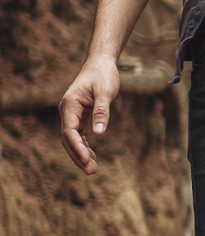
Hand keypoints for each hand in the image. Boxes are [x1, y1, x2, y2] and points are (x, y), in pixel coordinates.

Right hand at [60, 55, 120, 174]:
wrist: (101, 64)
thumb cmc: (103, 75)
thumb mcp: (105, 92)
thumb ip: (102, 111)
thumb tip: (99, 133)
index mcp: (70, 105)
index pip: (69, 131)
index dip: (77, 147)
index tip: (86, 160)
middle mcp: (67, 111)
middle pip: (68, 139)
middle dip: (78, 156)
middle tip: (91, 171)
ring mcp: (72, 114)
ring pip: (72, 139)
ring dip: (80, 154)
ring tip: (92, 170)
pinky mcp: (79, 116)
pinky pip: (78, 135)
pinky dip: (84, 147)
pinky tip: (91, 158)